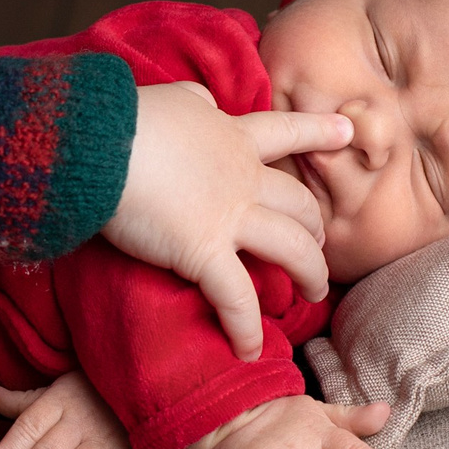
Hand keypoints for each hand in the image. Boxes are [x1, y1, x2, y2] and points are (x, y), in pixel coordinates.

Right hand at [102, 82, 351, 360]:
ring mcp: (229, 215)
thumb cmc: (125, 118)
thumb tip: (206, 100)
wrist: (100, 144)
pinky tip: (250, 349)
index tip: (347, 132)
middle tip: (320, 244)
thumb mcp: (171, 99)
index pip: (284, 131)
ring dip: (310, 274)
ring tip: (314, 294)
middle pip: (300, 204)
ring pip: (292, 249)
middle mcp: (242, 177)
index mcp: (231, 138)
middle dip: (317, 228)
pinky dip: (246, 328)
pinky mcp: (203, 251)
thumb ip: (194, 102)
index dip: (318, 132)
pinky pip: (236, 297)